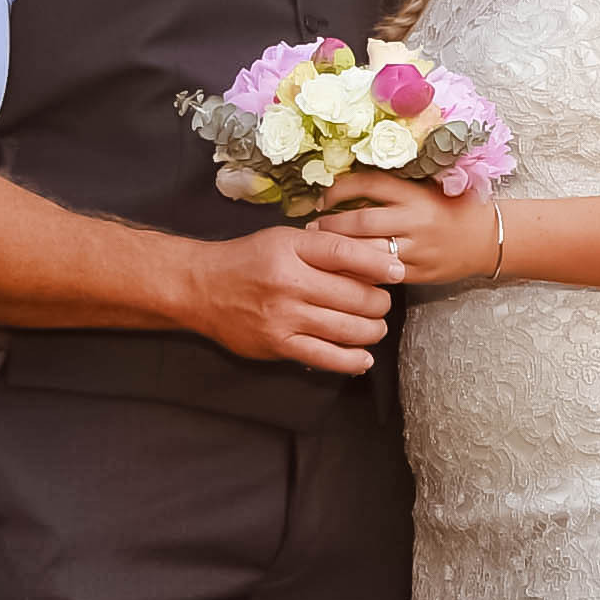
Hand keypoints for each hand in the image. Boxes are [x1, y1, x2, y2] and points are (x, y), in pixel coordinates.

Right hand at [178, 218, 406, 370]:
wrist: (201, 287)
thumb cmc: (248, 260)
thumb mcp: (284, 239)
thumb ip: (324, 248)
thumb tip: (375, 258)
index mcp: (292, 249)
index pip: (346, 254)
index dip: (379, 264)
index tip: (398, 272)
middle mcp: (289, 282)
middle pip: (355, 296)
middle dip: (380, 302)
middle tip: (382, 303)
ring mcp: (284, 316)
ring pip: (347, 328)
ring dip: (372, 330)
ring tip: (376, 327)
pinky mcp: (278, 344)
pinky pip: (325, 357)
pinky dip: (351, 360)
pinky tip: (363, 358)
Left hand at [314, 167, 483, 288]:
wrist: (487, 238)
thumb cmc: (452, 209)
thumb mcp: (425, 189)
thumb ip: (392, 190)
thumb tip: (345, 190)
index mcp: (415, 193)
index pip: (367, 184)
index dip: (338, 189)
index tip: (322, 198)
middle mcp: (415, 220)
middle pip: (361, 221)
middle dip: (330, 225)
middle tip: (312, 228)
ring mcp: (417, 249)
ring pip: (367, 250)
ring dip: (339, 250)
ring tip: (321, 250)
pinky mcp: (419, 272)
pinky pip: (380, 274)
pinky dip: (358, 271)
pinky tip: (344, 269)